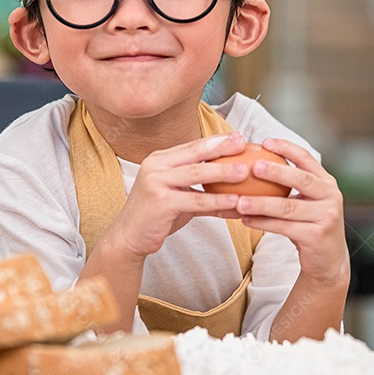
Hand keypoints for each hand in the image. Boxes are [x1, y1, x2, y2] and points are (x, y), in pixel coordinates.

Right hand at [105, 131, 249, 262]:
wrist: (128, 237)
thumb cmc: (156, 215)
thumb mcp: (179, 197)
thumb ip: (203, 191)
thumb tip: (235, 192)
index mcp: (160, 159)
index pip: (192, 146)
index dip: (216, 140)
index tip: (238, 137)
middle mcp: (156, 166)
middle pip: (195, 153)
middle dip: (221, 148)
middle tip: (243, 145)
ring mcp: (156, 182)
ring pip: (196, 173)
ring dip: (223, 172)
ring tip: (245, 171)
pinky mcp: (160, 202)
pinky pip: (195, 200)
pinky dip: (217, 201)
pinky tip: (234, 201)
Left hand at [234, 138, 349, 288]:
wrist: (328, 261)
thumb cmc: (309, 225)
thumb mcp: (306, 201)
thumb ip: (291, 184)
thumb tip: (252, 161)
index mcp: (326, 182)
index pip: (306, 158)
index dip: (286, 148)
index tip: (265, 142)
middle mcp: (331, 196)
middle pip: (300, 179)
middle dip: (275, 171)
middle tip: (252, 166)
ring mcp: (326, 216)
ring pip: (288, 207)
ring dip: (261, 203)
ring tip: (239, 201)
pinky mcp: (317, 236)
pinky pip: (284, 227)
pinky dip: (262, 223)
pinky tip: (245, 219)